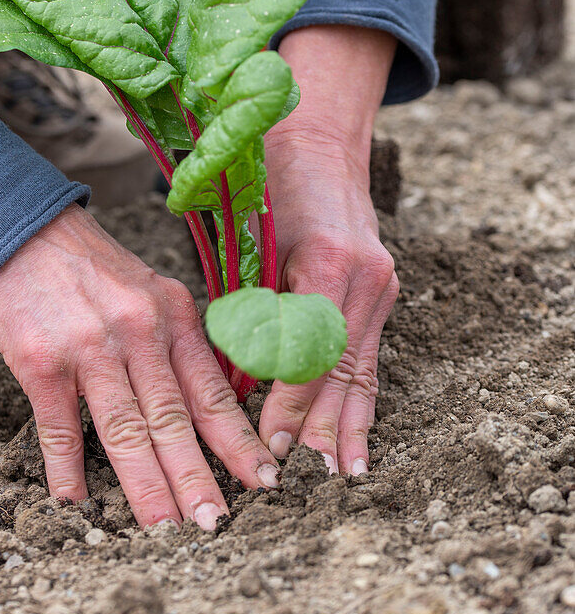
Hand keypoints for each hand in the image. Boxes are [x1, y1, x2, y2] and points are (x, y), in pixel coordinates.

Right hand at [0, 204, 278, 527]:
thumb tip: (209, 406)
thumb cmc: (95, 271)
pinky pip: (60, 427)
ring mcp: (90, 349)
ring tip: (165, 529)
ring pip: (124, 430)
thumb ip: (179, 344)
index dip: (237, 441)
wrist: (25, 235)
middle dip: (197, 478)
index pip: (211, 391)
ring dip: (146, 486)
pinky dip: (67, 469)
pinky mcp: (41, 362)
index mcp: (173, 317)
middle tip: (216, 525)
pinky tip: (75, 505)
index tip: (263, 480)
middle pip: (173, 419)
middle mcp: (138, 333)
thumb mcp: (152, 293)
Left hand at [258, 25, 398, 474]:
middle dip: (314, 423)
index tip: (266, 440)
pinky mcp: (382, 288)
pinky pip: (369, 354)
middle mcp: (362, 277)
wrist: (319, 139)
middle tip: (292, 471)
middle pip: (339, 369)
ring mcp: (379, 283)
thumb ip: (245, 304)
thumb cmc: (270, 183)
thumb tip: (231, 374)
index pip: (305, 352)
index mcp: (324, 262)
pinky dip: (363, 397)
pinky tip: (358, 434)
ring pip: (362, 368)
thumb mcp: (248, 239)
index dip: (285, 400)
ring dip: (348, 423)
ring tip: (342, 474)